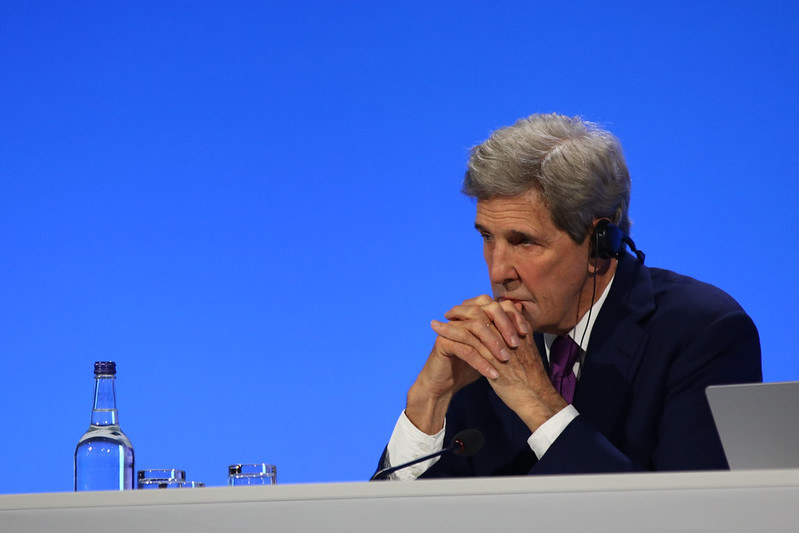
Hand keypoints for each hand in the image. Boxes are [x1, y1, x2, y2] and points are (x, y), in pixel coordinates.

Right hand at [406, 295, 530, 433]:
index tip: (525, 333)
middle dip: (502, 326)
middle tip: (516, 345)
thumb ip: (503, 330)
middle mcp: (459, 317)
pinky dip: (481, 362)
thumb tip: (520, 309)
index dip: (510, 316)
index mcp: (471, 314)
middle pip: (482, 311)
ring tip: (505, 360)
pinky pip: (465, 349)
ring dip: (492, 344)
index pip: (492, 304)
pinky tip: (492, 374)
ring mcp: (449, 328)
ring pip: (474, 328)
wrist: (446, 384)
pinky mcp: (442, 342)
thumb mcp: (491, 348)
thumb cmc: (471, 364)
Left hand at [428, 296, 566, 432]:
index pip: (498, 307)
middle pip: (484, 311)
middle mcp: (510, 333)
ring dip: (452, 321)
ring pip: (473, 325)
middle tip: (449, 312)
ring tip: (436, 324)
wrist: (534, 397)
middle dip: (464, 309)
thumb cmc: (531, 379)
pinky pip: (467, 341)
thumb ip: (517, 338)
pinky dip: (451, 334)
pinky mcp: (491, 359)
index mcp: (519, 330)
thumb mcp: (526, 353)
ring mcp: (501, 345)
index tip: (466, 308)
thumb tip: (507, 331)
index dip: (480, 305)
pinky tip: (439, 334)